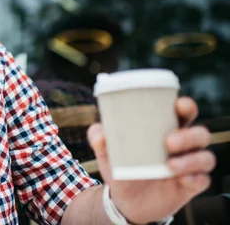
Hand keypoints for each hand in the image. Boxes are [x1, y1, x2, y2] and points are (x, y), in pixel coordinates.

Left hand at [88, 97, 215, 223]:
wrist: (124, 199)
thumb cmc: (120, 165)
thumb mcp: (106, 151)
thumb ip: (99, 138)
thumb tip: (99, 134)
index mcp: (164, 128)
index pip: (183, 112)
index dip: (186, 106)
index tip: (179, 105)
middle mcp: (181, 145)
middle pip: (200, 133)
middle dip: (189, 135)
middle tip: (168, 142)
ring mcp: (188, 165)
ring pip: (205, 157)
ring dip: (191, 159)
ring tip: (169, 165)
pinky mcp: (190, 185)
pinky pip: (202, 180)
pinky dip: (194, 178)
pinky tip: (182, 179)